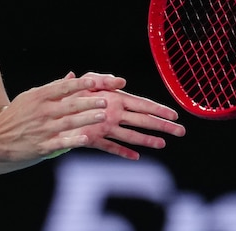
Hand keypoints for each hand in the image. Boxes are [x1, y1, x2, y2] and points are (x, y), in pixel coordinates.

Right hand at [0, 73, 116, 161]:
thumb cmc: (16, 115)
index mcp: (39, 97)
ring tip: (102, 116)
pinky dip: (73, 141)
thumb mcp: (30, 96)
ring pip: (68, 123)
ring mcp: (41, 129)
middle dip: (88, 102)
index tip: (94, 82)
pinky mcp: (41, 146)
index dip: (79, 85)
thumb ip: (53, 88)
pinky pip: (60, 142)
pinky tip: (87, 139)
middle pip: (69, 105)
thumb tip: (72, 75)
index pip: (62, 88)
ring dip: (86, 119)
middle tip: (105, 100)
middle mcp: (41, 112)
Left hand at [64, 71, 186, 159]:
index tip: (174, 115)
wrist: (54, 107)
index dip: (159, 109)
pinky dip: (123, 151)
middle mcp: (114, 113)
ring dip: (147, 139)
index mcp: (116, 99)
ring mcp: (106, 126)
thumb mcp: (88, 80)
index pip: (142, 104)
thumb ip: (102, 80)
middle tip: (181, 131)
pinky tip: (136, 157)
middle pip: (143, 120)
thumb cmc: (74, 90)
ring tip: (163, 144)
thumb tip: (121, 81)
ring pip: (131, 134)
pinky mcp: (95, 137)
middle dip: (162, 125)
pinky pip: (111, 146)